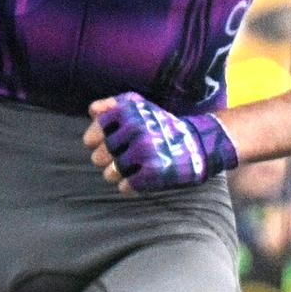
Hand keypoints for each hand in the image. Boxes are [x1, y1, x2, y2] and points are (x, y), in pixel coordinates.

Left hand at [86, 94, 237, 192]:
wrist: (198, 143)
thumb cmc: (161, 125)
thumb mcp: (140, 106)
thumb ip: (113, 106)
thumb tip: (92, 111)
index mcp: (129, 112)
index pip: (93, 133)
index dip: (96, 141)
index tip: (109, 141)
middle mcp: (135, 129)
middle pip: (98, 157)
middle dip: (108, 160)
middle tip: (124, 156)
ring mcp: (144, 151)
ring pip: (109, 174)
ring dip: (118, 174)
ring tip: (132, 168)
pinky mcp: (153, 172)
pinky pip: (124, 186)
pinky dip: (129, 185)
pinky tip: (140, 177)